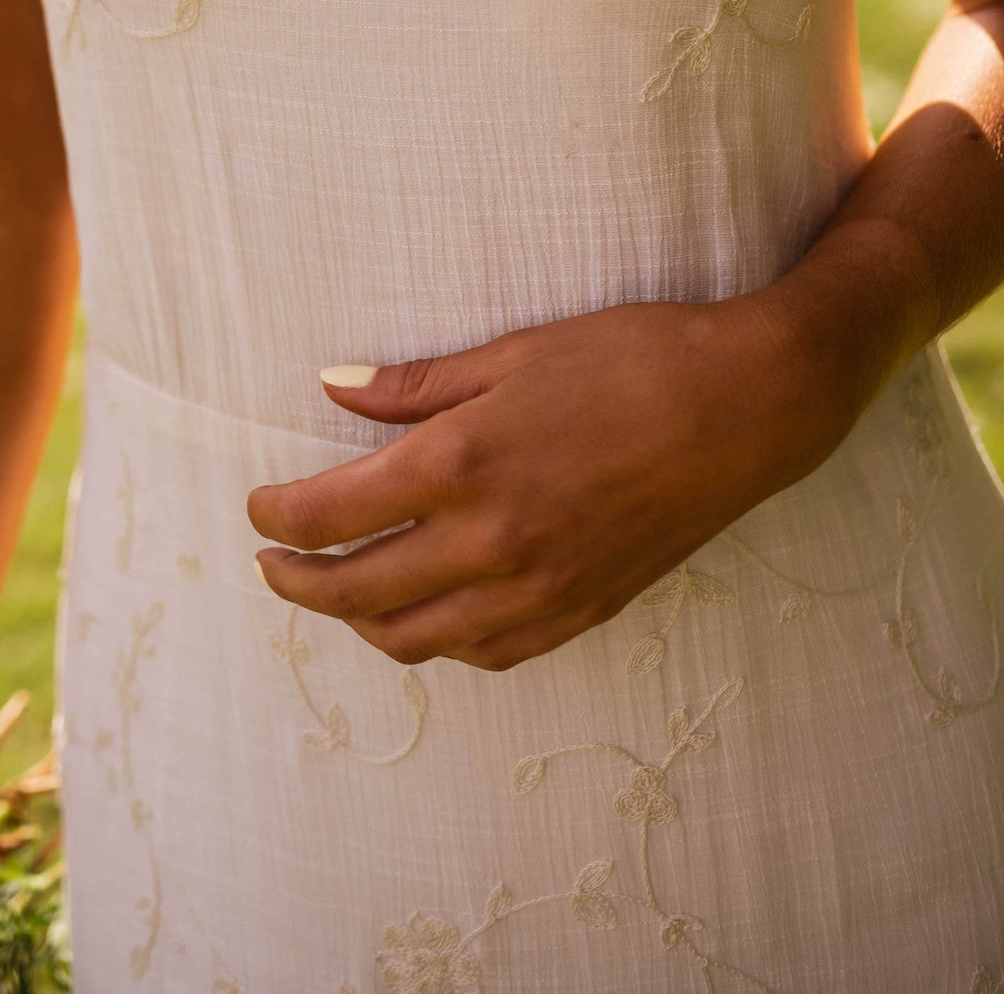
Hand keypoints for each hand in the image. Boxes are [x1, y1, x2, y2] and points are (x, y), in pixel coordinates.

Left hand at [247, 293, 853, 672]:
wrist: (747, 406)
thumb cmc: (631, 357)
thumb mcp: (513, 351)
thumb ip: (414, 385)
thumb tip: (331, 385)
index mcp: (463, 465)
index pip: (333, 514)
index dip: (279, 517)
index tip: (257, 508)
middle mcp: (491, 541)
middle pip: (357, 591)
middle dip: (297, 581)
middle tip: (269, 561)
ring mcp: (539, 588)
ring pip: (414, 637)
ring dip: (358, 621)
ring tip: (334, 591)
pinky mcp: (581, 611)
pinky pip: (484, 652)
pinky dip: (435, 639)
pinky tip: (423, 611)